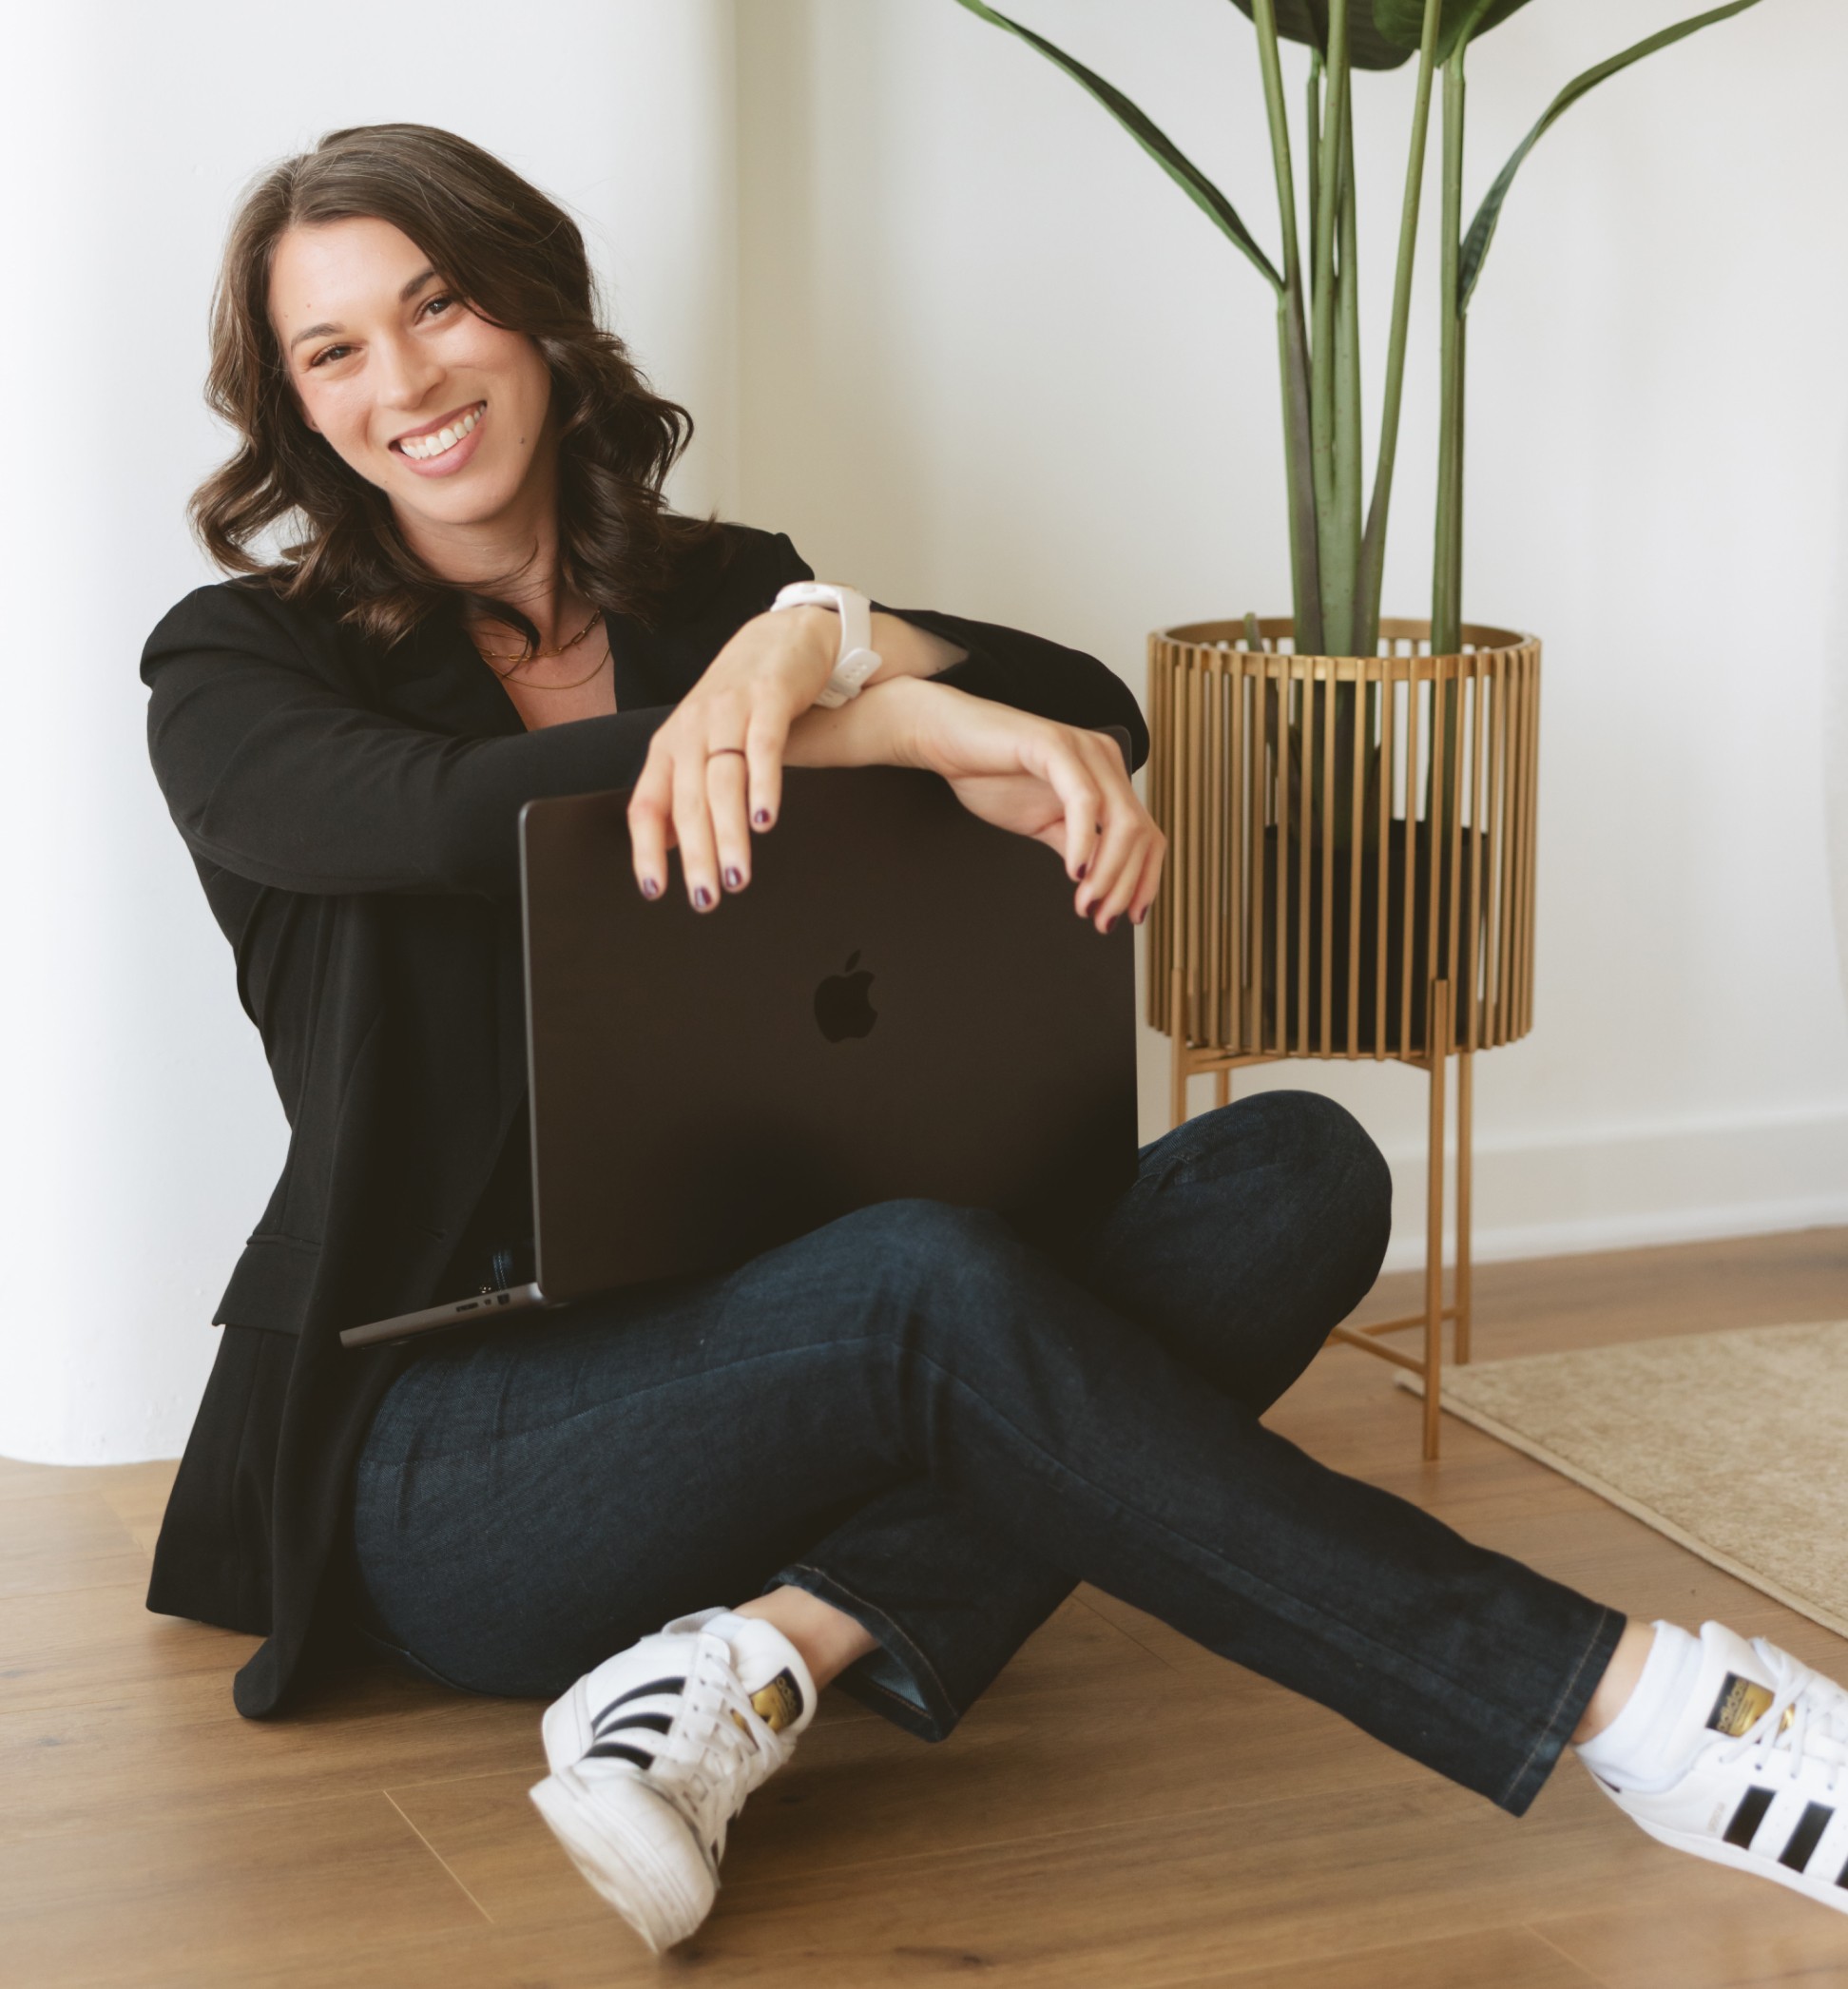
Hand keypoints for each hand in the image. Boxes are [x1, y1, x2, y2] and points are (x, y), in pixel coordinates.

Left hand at [626, 607, 835, 906]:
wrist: (784, 637)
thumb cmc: (742, 703)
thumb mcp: (705, 747)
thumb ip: (687, 793)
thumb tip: (667, 846)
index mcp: (670, 746)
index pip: (647, 804)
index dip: (647, 849)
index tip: (655, 890)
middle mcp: (692, 729)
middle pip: (687, 800)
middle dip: (695, 856)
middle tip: (705, 899)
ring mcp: (729, 711)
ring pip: (722, 780)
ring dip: (729, 834)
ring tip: (737, 877)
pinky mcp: (768, 698)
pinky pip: (763, 747)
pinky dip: (763, 786)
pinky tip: (766, 821)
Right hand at [898, 680, 1163, 931]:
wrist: (947, 739)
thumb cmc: (990, 775)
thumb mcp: (1042, 823)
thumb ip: (1075, 848)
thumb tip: (1099, 888)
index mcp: (1108, 779)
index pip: (1148, 835)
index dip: (1146, 880)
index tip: (1132, 916)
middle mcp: (1105, 761)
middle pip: (1141, 833)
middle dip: (1124, 885)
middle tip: (1101, 917)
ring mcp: (1083, 750)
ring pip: (1122, 820)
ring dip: (1108, 871)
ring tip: (1086, 902)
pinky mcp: (1054, 746)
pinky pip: (1084, 799)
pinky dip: (1083, 840)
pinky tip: (1074, 870)